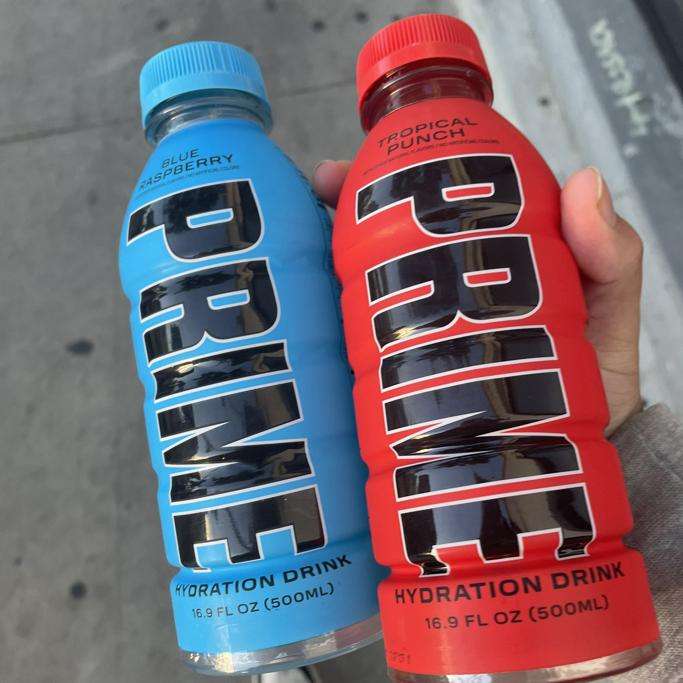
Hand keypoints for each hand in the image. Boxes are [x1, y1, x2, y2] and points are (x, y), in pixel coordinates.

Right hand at [313, 161, 642, 435]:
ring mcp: (423, 329)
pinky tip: (307, 312)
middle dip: (344, 212)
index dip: (391, 176)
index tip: (347, 171)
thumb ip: (611, 254)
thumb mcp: (609, 307)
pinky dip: (333, 323)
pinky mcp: (407, 371)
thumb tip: (584, 179)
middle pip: (388, 238)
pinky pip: (366, 339)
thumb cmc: (594, 375)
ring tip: (299, 248)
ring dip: (331, 262)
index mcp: (490, 255)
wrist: (567, 454)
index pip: (436, 202)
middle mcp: (448, 285)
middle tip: (318, 194)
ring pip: (370, 283)